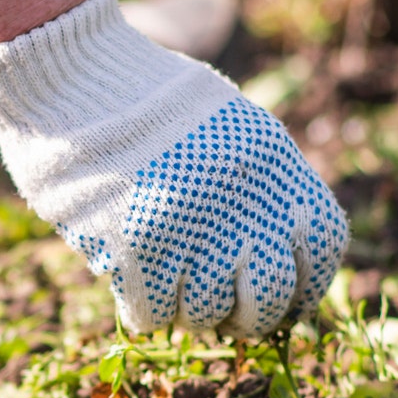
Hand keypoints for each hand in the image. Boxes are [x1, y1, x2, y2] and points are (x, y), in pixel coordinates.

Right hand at [0, 0, 347, 337]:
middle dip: (249, 317)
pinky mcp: (135, 252)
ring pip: (206, 314)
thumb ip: (262, 182)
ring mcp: (189, 230)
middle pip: (269, 297)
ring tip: (167, 279)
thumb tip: (282, 254)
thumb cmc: (146, 101)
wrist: (73, 80)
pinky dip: (143, 309)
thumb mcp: (230, 124)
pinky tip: (131, 280)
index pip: (324, 247)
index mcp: (273, 165)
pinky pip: (152, 316)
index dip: (308, 285)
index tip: (288, 299)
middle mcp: (241, 202)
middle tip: (228, 313)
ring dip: (187, 309)